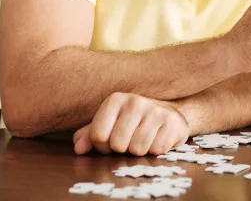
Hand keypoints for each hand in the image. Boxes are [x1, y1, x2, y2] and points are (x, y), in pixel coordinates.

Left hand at [73, 93, 188, 155]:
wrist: (169, 113)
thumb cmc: (133, 121)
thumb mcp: (110, 124)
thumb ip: (89, 135)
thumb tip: (79, 149)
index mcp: (116, 99)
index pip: (98, 135)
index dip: (103, 146)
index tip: (111, 140)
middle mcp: (135, 101)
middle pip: (117, 144)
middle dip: (122, 149)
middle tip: (129, 140)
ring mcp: (155, 110)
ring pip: (137, 149)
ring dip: (139, 151)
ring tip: (144, 139)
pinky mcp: (172, 122)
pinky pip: (156, 150)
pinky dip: (155, 150)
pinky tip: (157, 138)